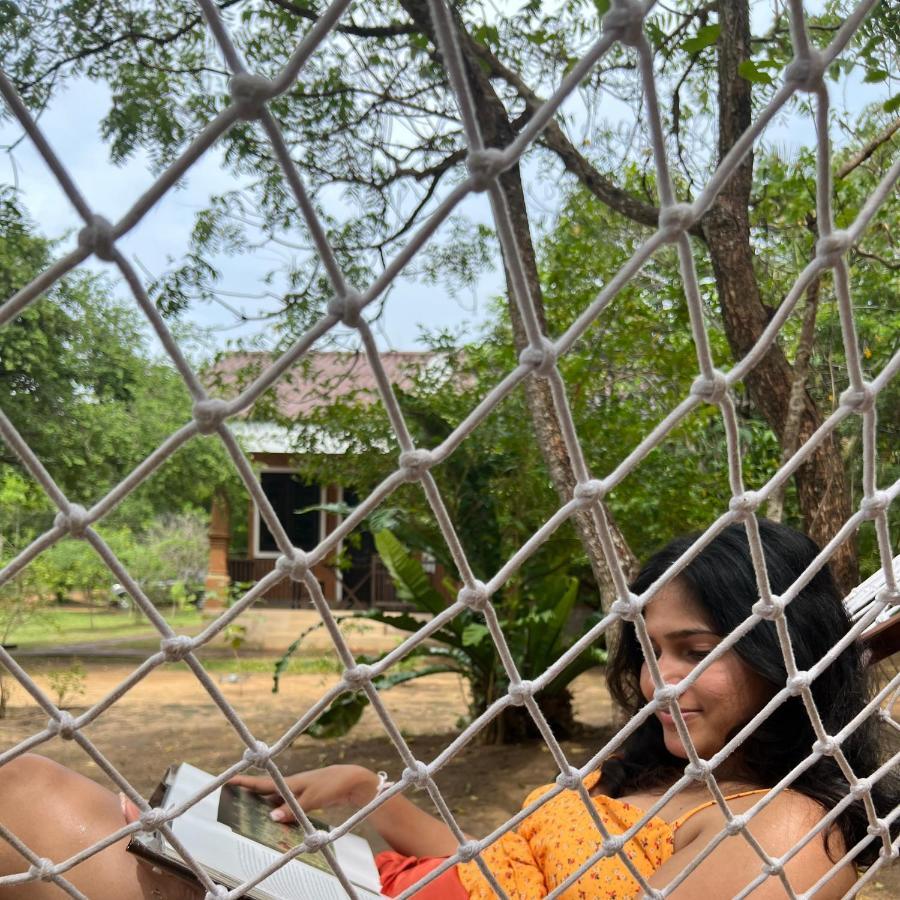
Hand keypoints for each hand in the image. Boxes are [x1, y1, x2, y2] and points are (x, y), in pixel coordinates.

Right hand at [228, 766, 379, 822]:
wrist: (350, 781)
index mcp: (289, 782)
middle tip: (229, 800)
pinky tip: (273, 823)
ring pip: (274, 801)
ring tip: (245, 815)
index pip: (262, 783)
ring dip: (262, 807)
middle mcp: (289, 786)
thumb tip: (271, 818)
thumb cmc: (331, 785)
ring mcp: (296, 793)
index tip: (227, 779)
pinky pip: (284, 807)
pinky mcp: (303, 799)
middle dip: (247, 795)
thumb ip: (292, 809)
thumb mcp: (312, 798)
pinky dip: (277, 813)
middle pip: (264, 792)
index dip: (244, 782)